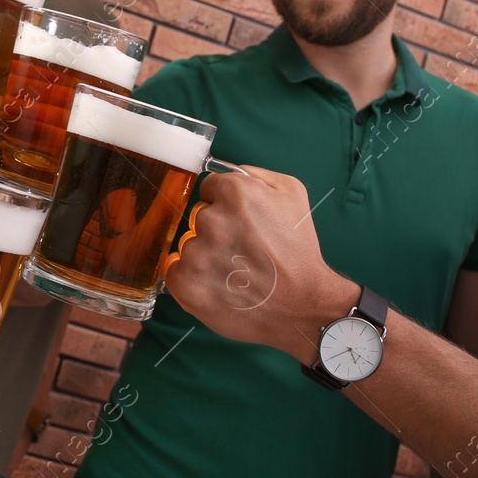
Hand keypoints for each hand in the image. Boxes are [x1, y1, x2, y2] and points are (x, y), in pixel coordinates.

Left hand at [163, 165, 353, 360]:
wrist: (303, 305)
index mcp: (237, 193)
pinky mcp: (188, 284)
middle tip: (242, 250)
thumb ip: (254, 174)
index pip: (209, 188)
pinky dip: (191, 277)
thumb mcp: (291, 193)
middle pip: (199, 217)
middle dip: (217, 231)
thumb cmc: (298, 250)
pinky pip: (174, 269)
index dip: (226, 205)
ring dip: (205, 255)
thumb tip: (226, 172)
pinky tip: (217, 284)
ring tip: (234, 272)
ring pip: (189, 244)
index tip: (241, 223)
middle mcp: (214, 220)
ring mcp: (198, 254)